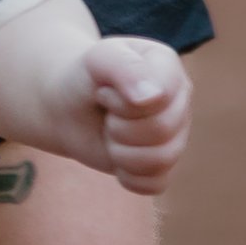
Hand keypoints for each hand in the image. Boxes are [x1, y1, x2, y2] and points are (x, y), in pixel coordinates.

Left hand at [82, 38, 190, 195]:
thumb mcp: (96, 59)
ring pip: (160, 161)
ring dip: (120, 152)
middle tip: (106, 114)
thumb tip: (152, 98)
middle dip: (118, 127)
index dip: (122, 103)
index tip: (104, 90)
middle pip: (161, 131)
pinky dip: (127, 175)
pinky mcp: (162, 166)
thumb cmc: (84, 79)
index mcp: (169, 69)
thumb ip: (124, 67)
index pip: (159, 99)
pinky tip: (116, 155)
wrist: (65, 106)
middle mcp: (180, 102)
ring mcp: (175, 136)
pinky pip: (154, 184)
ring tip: (110, 132)